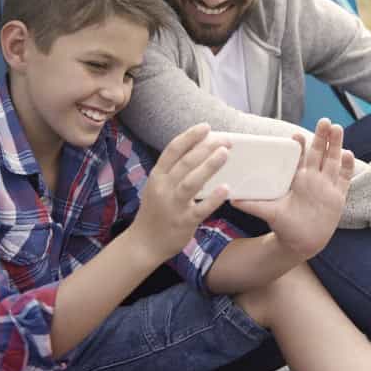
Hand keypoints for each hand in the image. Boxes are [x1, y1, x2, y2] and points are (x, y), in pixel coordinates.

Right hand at [131, 123, 230, 261]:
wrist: (144, 243)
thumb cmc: (156, 211)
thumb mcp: (158, 186)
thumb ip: (173, 170)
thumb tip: (198, 150)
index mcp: (157, 176)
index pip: (173, 150)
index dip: (190, 136)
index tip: (206, 126)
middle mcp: (163, 188)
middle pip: (185, 162)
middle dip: (206, 148)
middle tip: (225, 139)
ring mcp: (173, 205)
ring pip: (191, 182)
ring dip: (209, 166)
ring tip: (225, 153)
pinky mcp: (183, 222)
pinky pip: (200, 209)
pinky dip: (213, 198)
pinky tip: (226, 189)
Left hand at [232, 118, 354, 260]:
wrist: (301, 242)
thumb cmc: (284, 225)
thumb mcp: (268, 212)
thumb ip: (252, 205)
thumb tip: (230, 199)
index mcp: (296, 179)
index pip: (298, 158)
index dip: (298, 146)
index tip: (295, 135)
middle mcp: (312, 179)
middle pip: (318, 153)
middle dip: (322, 137)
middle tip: (324, 120)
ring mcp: (326, 186)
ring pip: (332, 160)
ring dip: (335, 145)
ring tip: (337, 128)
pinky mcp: (337, 196)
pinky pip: (344, 178)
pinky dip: (347, 166)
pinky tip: (348, 153)